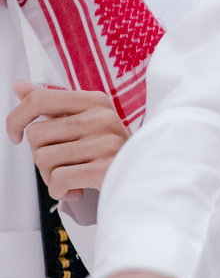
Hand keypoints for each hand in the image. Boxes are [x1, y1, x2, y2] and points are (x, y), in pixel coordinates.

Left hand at [8, 80, 129, 196]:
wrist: (145, 178)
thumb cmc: (111, 151)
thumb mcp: (85, 121)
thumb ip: (52, 104)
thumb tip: (20, 86)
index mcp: (95, 101)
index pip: (39, 100)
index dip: (16, 118)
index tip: (15, 135)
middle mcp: (101, 117)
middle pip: (36, 134)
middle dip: (41, 155)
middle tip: (62, 163)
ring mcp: (105, 142)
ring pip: (43, 159)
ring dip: (50, 176)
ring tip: (71, 177)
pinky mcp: (105, 169)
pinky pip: (58, 179)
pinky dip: (59, 190)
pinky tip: (73, 189)